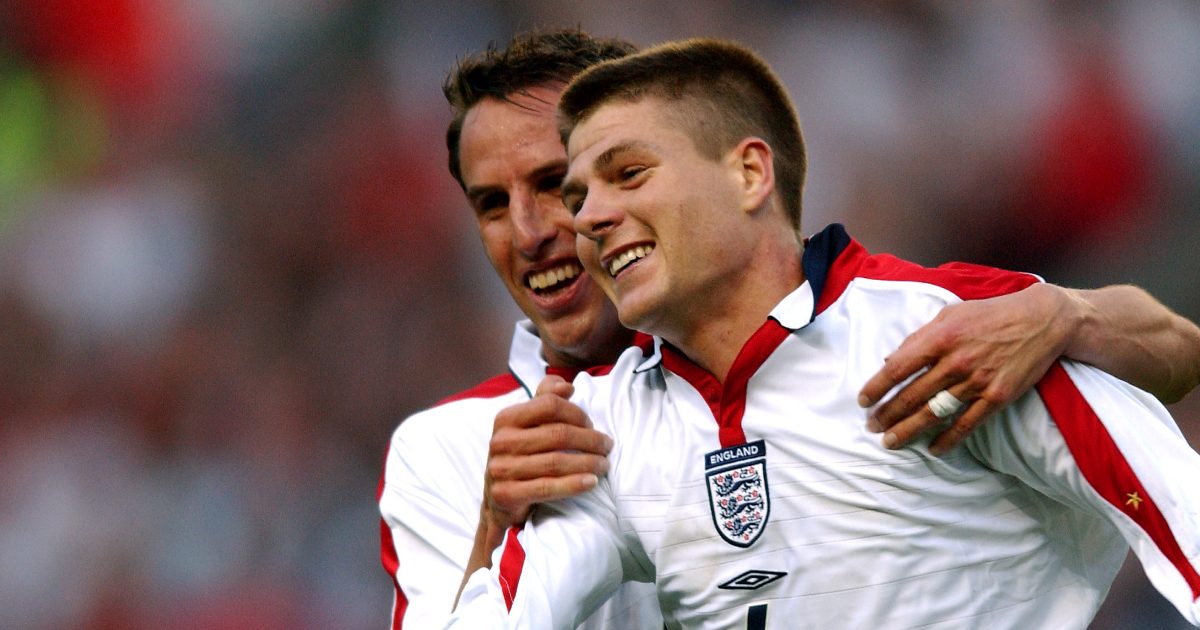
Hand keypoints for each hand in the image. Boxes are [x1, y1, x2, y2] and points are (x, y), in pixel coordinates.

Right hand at [484, 375, 611, 530]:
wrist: (497, 500)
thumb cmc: (520, 456)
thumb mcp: (526, 425)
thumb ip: (545, 399)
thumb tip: (566, 385)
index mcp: (506, 418)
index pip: (550, 405)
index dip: (577, 413)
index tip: (592, 425)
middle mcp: (501, 441)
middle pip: (557, 434)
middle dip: (590, 440)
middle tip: (607, 446)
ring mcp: (501, 469)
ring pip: (555, 462)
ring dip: (588, 463)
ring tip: (604, 465)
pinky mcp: (506, 495)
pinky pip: (548, 487)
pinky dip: (574, 484)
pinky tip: (591, 482)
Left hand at [858, 284, 1072, 454]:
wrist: (1041, 321)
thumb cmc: (990, 314)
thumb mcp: (950, 314)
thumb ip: (919, 337)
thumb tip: (891, 359)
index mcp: (940, 338)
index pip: (897, 368)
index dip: (876, 387)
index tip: (863, 401)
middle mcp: (955, 361)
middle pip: (911, 395)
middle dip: (887, 414)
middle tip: (871, 427)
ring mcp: (977, 381)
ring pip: (934, 412)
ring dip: (909, 431)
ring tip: (890, 442)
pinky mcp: (997, 396)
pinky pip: (967, 423)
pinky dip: (948, 439)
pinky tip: (933, 449)